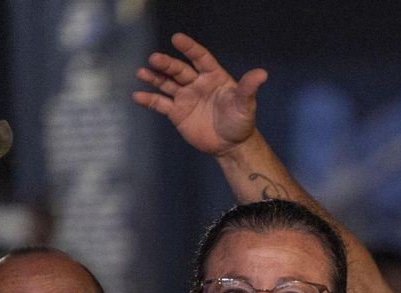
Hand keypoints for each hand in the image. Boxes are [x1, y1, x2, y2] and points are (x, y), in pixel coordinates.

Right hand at [133, 32, 266, 157]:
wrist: (231, 145)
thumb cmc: (240, 121)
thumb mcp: (246, 105)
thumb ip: (248, 88)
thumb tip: (262, 74)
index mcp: (213, 76)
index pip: (200, 58)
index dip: (189, 48)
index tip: (177, 39)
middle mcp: (196, 83)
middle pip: (179, 70)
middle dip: (166, 64)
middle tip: (154, 59)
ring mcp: (185, 96)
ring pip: (166, 83)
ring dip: (154, 77)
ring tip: (142, 72)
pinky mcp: (176, 112)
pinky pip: (160, 104)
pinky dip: (149, 100)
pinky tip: (138, 96)